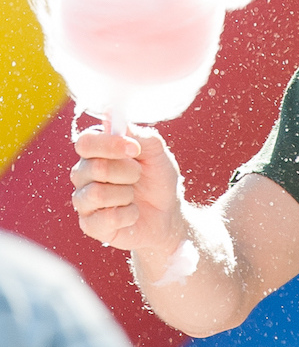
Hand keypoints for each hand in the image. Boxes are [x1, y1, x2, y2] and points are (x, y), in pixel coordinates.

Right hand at [71, 125, 185, 256]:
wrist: (168, 214)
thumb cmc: (158, 179)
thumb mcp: (157, 153)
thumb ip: (139, 135)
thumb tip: (115, 120)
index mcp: (95, 152)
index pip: (86, 142)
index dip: (110, 144)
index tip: (134, 149)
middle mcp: (83, 174)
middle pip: (96, 167)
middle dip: (129, 171)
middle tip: (138, 176)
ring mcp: (84, 200)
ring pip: (98, 193)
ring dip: (127, 194)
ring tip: (134, 196)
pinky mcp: (90, 225)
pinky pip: (107, 218)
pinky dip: (129, 214)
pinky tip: (132, 213)